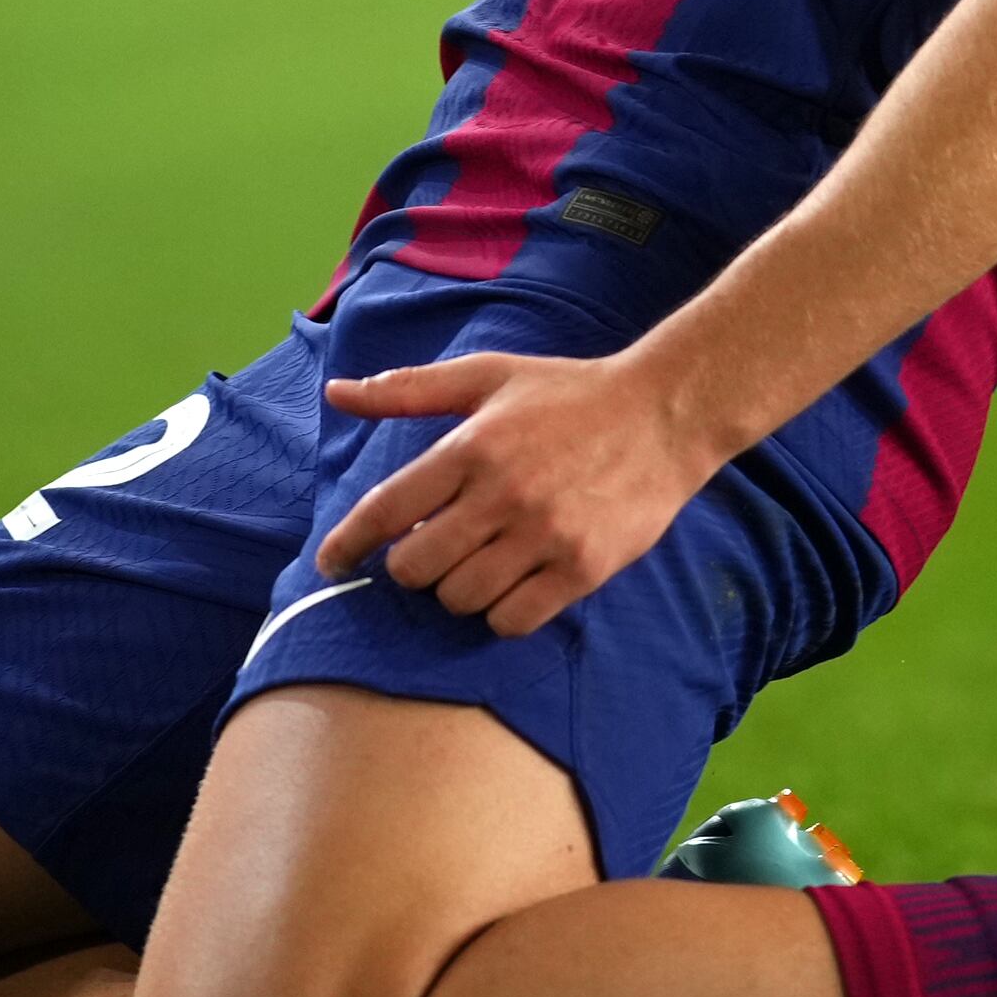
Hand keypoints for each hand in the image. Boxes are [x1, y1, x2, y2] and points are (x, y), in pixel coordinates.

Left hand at [311, 351, 712, 637]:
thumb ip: (410, 390)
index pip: (386, 510)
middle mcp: (503, 496)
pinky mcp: (581, 569)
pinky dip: (500, 612)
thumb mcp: (488, 376)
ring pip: (460, 599)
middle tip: (431, 550)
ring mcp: (544, 536)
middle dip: (411, 566)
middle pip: (416, 568)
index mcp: (473, 447)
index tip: (332, 562)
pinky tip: (511, 583)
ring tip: (478, 562)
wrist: (664, 414)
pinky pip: (513, 620)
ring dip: (456, 589)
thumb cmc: (568, 394)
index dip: (347, 544)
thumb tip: (338, 392)